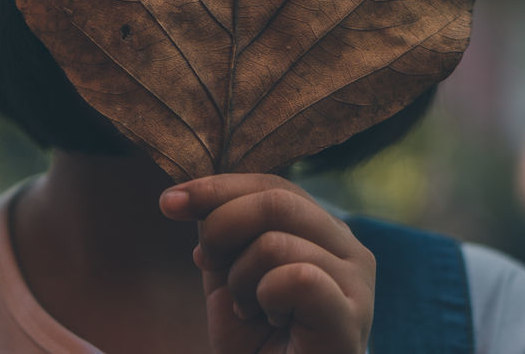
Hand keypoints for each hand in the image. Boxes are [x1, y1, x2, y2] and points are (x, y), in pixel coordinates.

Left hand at [160, 173, 374, 353]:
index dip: (217, 188)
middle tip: (207, 262)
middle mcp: (349, 248)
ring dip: (241, 279)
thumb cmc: (259, 346)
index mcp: (324, 232)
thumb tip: (186, 199)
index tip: (169, 203)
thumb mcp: (229, 278)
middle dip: (221, 226)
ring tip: (250, 309)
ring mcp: (355, 282)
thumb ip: (220, 235)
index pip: (272, 186)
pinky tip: (273, 321)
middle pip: (276, 200)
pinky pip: (296, 278)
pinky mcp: (350, 316)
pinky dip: (266, 297)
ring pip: (276, 242)